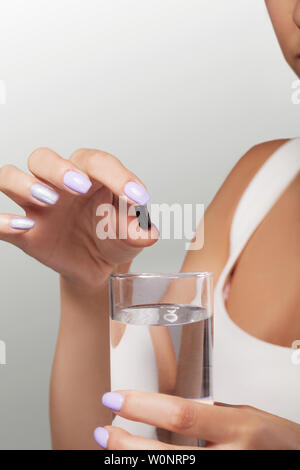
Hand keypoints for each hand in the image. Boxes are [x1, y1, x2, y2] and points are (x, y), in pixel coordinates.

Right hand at [0, 148, 158, 286]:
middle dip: (59, 169)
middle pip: (43, 158)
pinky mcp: (25, 232)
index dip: (116, 175)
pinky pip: (1, 221)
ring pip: (12, 177)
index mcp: (89, 176)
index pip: (96, 162)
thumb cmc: (112, 238)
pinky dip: (3, 221)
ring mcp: (38, 206)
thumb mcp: (132, 236)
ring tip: (49, 201)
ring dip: (26, 185)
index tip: (136, 196)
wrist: (97, 266)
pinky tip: (21, 226)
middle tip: (80, 187)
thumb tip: (146, 232)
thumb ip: (139, 231)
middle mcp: (59, 185)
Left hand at [94, 390, 299, 449]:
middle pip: (165, 458)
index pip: (182, 414)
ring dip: (131, 464)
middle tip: (104, 431)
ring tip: (113, 449)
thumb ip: (210, 415)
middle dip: (125, 446)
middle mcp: (232, 461)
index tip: (115, 398)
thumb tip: (167, 410)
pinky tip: (138, 464)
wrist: (298, 461)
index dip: (142, 407)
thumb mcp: (248, 416)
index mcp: (239, 429)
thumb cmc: (278, 443)